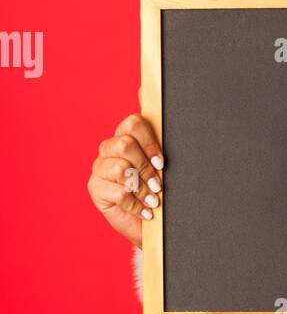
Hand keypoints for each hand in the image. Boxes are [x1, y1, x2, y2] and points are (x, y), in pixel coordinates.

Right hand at [86, 86, 163, 246]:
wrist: (155, 224)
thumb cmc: (161, 189)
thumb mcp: (165, 161)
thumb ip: (157, 128)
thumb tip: (144, 89)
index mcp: (127, 136)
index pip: (132, 123)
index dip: (150, 142)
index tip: (162, 161)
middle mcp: (110, 148)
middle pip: (125, 143)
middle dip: (145, 167)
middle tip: (159, 185)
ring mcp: (100, 168)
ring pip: (120, 167)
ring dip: (141, 187)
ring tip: (153, 200)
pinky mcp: (95, 189)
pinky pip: (116, 191)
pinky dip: (135, 204)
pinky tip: (144, 210)